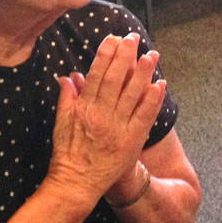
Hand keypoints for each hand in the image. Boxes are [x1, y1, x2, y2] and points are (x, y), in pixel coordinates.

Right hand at [48, 34, 165, 206]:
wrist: (77, 183)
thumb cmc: (68, 153)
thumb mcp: (61, 123)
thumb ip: (67, 98)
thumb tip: (67, 76)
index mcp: (84, 108)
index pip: (96, 75)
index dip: (106, 55)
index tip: (113, 39)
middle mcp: (102, 115)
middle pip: (116, 79)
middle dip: (125, 56)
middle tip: (134, 39)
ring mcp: (118, 127)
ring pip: (133, 94)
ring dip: (143, 73)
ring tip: (151, 55)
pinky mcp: (132, 140)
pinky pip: (144, 116)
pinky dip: (153, 100)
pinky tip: (160, 84)